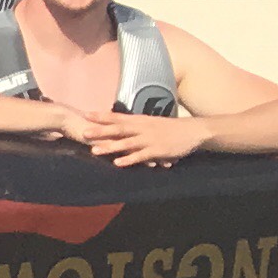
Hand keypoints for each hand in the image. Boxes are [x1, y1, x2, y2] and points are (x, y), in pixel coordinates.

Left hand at [68, 108, 207, 167]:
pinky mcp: (157, 150)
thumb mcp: (152, 123)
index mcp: (141, 120)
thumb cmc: (172, 128)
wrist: (194, 131)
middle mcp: (143, 128)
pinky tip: (117, 164)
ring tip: (94, 151)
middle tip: (83, 132)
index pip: (118, 116)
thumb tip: (122, 126)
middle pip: (118, 129)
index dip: (102, 116)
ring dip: (110, 147)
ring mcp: (150, 139)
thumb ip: (137, 125)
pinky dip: (129, 159)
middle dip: (101, 131)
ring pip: (127, 143)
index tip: (86, 114)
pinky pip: (141, 156)